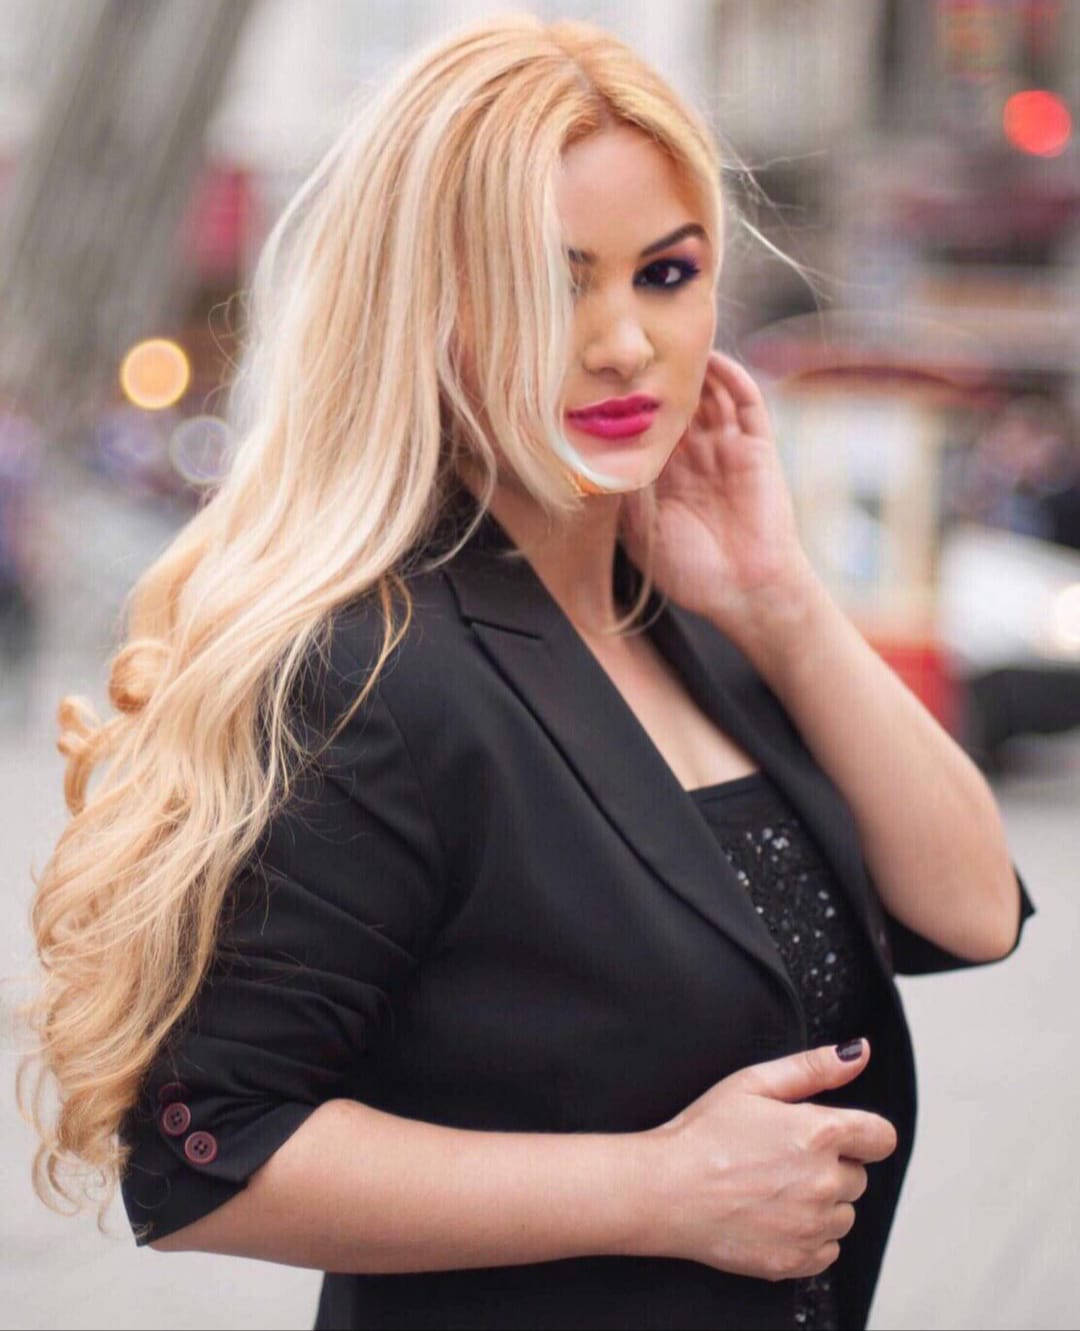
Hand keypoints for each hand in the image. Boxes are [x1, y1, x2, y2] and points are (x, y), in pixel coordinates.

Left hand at [620, 350, 820, 634]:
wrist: (746, 592)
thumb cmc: (691, 573)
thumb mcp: (639, 533)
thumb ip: (620, 495)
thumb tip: (588, 460)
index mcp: (664, 476)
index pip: (643, 426)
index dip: (625, 402)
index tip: (599, 377)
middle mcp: (695, 457)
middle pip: (675, 402)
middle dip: (656, 376)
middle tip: (632, 346)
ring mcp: (727, 449)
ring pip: (709, 394)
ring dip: (692, 369)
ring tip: (669, 341)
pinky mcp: (757, 448)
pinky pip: (747, 402)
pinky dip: (731, 376)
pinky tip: (711, 358)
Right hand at [632, 1039, 897, 1280]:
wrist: (664, 1191)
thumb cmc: (702, 1134)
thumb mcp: (753, 1083)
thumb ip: (813, 1067)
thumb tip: (858, 1053)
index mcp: (819, 1134)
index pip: (881, 1137)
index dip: (860, 1133)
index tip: (835, 1136)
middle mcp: (824, 1183)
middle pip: (859, 1176)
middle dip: (830, 1165)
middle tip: (781, 1158)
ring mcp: (812, 1227)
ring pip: (844, 1214)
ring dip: (821, 1202)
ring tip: (772, 1188)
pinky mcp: (797, 1261)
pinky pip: (827, 1249)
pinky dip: (808, 1235)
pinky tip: (772, 1216)